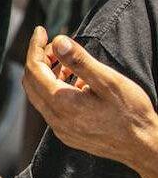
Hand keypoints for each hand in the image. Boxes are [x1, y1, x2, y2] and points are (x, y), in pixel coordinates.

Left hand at [23, 26, 157, 177]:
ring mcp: (60, 129)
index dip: (35, 46)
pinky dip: (56, 90)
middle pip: (31, 82)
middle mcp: (55, 119)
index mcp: (62, 104)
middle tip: (55, 45)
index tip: (41, 30)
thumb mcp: (109, 81)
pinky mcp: (68, 134)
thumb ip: (80, 61)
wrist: (145, 147)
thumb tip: (58, 41)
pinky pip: (51, 107)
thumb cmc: (132, 114)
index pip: (34, 69)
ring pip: (40, 95)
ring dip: (47, 74)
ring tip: (66, 61)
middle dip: (39, 59)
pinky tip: (76, 82)